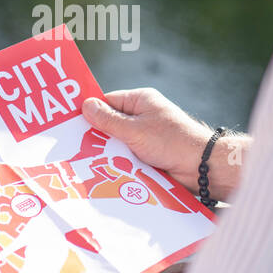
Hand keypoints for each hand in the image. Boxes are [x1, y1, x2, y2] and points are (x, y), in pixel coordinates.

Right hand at [82, 88, 212, 190]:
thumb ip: (108, 120)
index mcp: (141, 101)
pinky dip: (119, 163)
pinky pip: (127, 156)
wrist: (201, 168)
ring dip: (108, 153)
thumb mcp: (135, 130)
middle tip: (75, 148)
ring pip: (117, 143)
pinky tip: (104, 171)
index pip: (108, 102)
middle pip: (110, 124)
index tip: (70, 125)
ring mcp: (146, 136)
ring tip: (87, 162)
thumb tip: (85, 106)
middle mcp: (143, 116)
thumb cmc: (171, 142)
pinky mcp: (148, 155)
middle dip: (98, 136)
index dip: (90, 113)